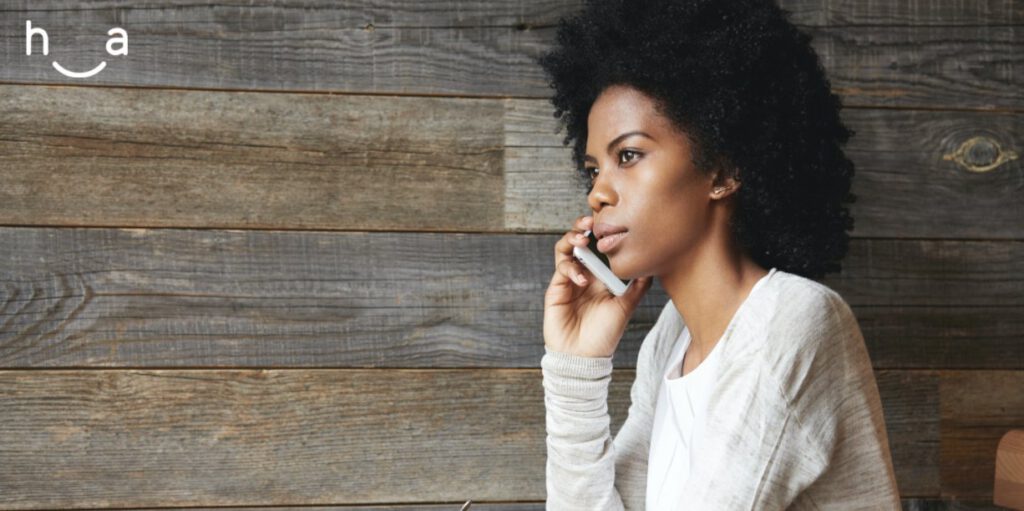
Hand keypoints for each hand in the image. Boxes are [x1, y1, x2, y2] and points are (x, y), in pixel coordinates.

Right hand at [543, 214, 652, 357]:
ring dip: (571, 239)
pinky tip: (582, 279)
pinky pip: (561, 268)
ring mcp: (569, 280)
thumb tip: (651, 264)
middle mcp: (584, 273)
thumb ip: (637, 285)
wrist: (584, 357)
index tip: (610, 221)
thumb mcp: (626, 306)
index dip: (601, 231)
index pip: (599, 245)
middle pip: (579, 240)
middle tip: (590, 222)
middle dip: (582, 227)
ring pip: (565, 249)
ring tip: (582, 241)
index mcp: (601, 275)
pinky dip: (571, 268)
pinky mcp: (556, 289)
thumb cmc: (604, 334)